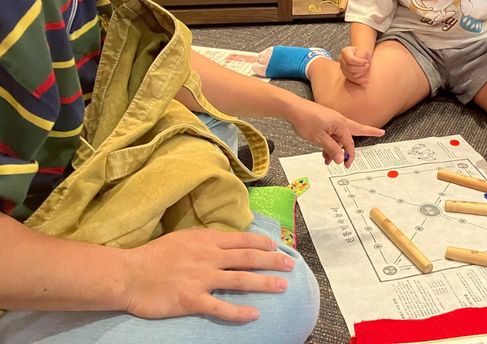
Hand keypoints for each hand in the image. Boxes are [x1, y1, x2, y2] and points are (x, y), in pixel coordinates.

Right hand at [122, 229, 292, 322]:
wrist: (129, 274)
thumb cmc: (153, 256)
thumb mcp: (183, 238)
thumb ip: (205, 241)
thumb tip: (224, 242)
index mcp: (207, 241)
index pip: (243, 240)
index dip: (264, 244)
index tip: (278, 248)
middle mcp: (209, 257)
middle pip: (249, 258)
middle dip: (273, 262)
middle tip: (290, 266)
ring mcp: (202, 278)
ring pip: (241, 280)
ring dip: (264, 283)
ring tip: (282, 287)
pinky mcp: (192, 300)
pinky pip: (221, 308)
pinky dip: (239, 312)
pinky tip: (254, 315)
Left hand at [285, 97, 383, 166]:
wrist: (293, 108)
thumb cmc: (306, 120)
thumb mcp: (319, 139)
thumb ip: (332, 149)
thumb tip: (341, 158)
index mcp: (340, 124)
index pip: (349, 143)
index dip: (349, 155)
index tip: (347, 165)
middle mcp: (339, 120)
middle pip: (356, 130)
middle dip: (368, 132)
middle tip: (380, 133)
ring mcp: (332, 120)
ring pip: (340, 136)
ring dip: (337, 147)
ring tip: (327, 159)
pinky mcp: (326, 120)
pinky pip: (332, 133)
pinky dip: (330, 142)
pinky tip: (323, 152)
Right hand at [339, 46, 371, 84]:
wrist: (361, 53)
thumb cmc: (363, 51)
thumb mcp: (364, 49)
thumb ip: (363, 54)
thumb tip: (363, 62)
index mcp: (345, 51)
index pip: (350, 59)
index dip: (359, 62)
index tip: (366, 62)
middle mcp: (341, 60)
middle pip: (350, 68)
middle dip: (361, 68)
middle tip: (368, 65)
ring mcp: (343, 68)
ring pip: (351, 75)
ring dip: (362, 73)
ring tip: (367, 68)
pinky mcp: (346, 74)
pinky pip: (352, 80)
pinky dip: (360, 80)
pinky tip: (367, 80)